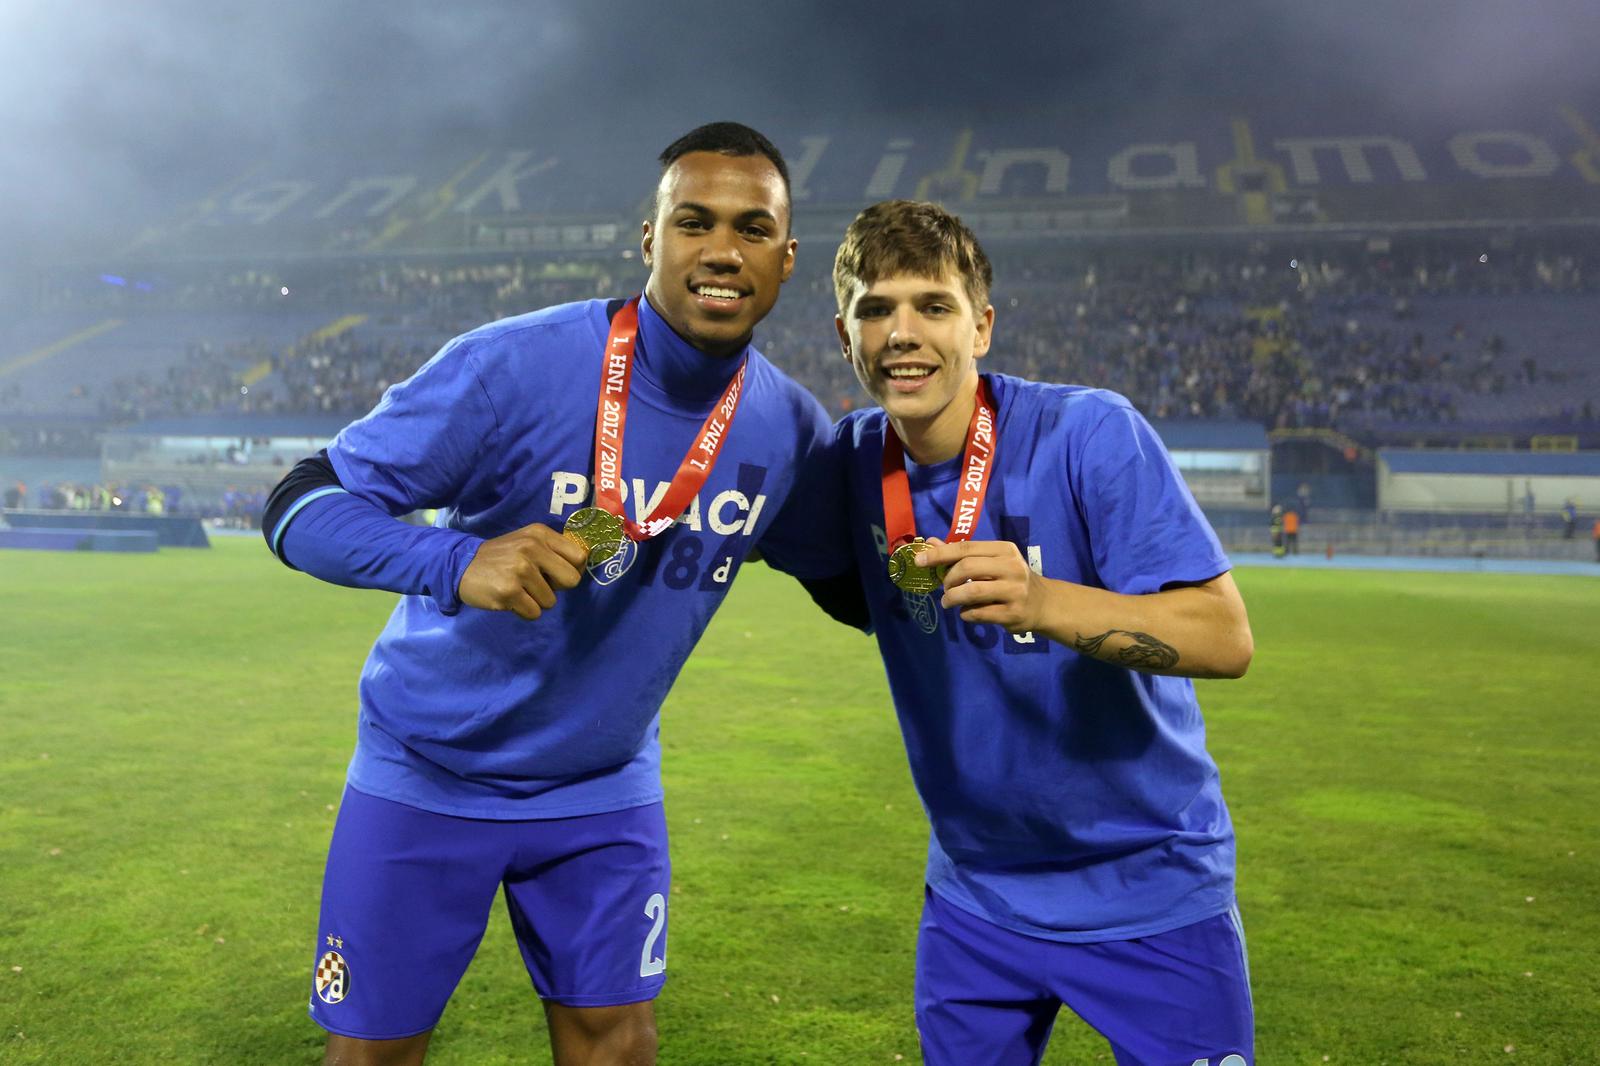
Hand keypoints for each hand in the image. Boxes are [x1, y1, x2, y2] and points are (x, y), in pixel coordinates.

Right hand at [459, 521, 589, 619]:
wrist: (460, 565)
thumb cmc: (501, 557)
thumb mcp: (527, 541)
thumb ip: (553, 550)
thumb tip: (581, 568)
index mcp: (540, 534)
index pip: (579, 556)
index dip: (573, 570)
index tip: (558, 575)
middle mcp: (532, 548)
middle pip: (571, 580)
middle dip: (557, 588)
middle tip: (537, 585)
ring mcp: (520, 570)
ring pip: (551, 601)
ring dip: (536, 601)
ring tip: (518, 589)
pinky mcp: (509, 592)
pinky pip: (534, 613)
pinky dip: (524, 611)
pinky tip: (510, 599)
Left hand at [915, 537, 1043, 633]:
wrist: (1044, 604)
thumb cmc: (1011, 579)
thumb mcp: (991, 561)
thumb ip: (961, 553)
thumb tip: (930, 543)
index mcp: (1004, 550)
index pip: (965, 548)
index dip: (939, 554)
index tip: (919, 561)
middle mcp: (1012, 567)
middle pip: (967, 568)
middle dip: (948, 580)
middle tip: (944, 588)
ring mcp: (1015, 591)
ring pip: (972, 592)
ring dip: (952, 598)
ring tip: (948, 602)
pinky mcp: (1013, 613)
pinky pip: (979, 613)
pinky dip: (966, 614)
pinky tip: (966, 613)